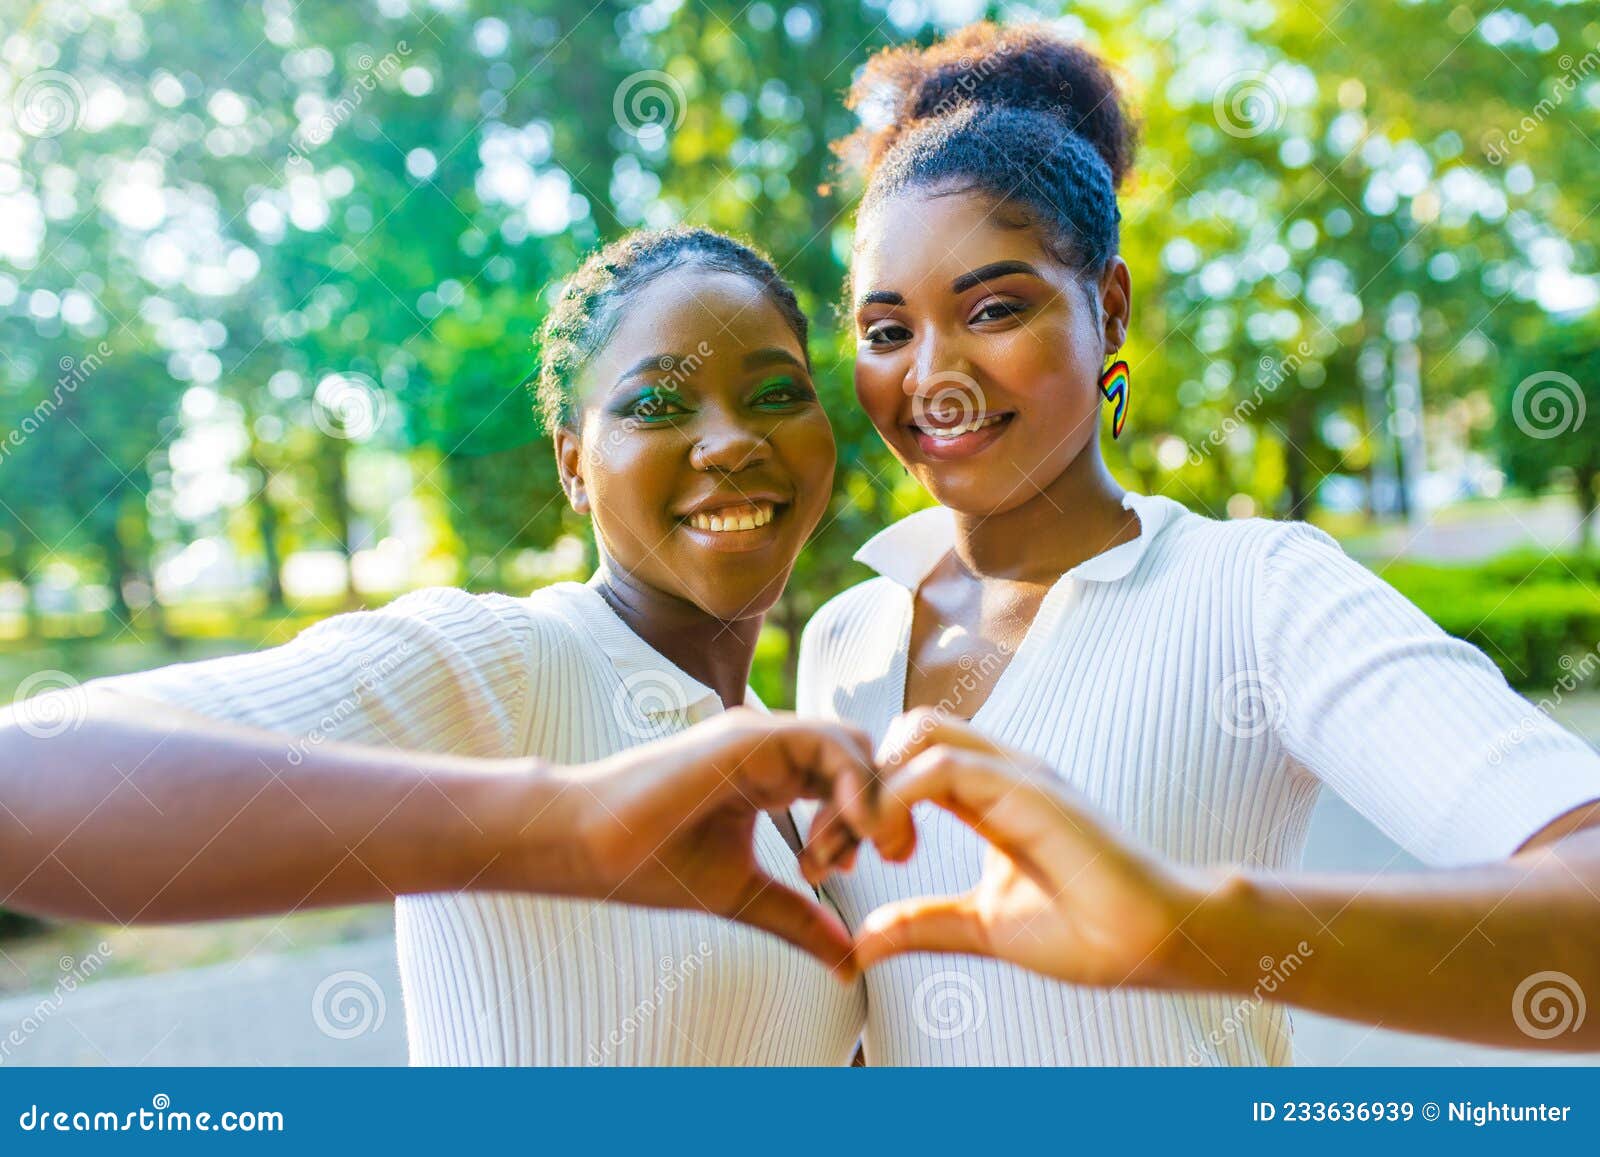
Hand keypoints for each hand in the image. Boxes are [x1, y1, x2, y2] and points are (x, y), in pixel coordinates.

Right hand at [554, 708, 881, 979]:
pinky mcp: (750, 737)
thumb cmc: (650, 864)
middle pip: (865, 758)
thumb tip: (850, 962)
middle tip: (889, 857)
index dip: (874, 819)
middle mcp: (773, 747)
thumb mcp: (742, 895)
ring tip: (841, 856)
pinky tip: (842, 834)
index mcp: (773, 774)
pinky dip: (854, 784)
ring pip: (854, 746)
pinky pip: (828, 745)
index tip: (863, 869)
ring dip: (869, 802)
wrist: (588, 846)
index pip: (851, 779)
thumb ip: (799, 918)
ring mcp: (762, 736)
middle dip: (887, 808)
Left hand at [855, 709, 1198, 986]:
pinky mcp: (1028, 789)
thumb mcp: (981, 927)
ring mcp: (1016, 773)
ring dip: (871, 787)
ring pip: (919, 733)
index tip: (829, 856)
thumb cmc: (1088, 931)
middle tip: (830, 850)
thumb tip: (861, 943)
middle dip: (854, 782)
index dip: (858, 800)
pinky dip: (901, 797)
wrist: (1156, 942)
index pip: (906, 762)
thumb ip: (923, 924)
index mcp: (989, 794)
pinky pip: (944, 765)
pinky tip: (892, 847)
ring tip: (857, 849)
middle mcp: (1000, 771)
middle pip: (906, 731)